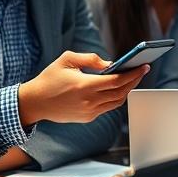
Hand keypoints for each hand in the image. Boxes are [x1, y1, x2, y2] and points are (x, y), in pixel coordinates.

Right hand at [17, 51, 147, 125]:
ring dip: (126, 90)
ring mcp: (89, 112)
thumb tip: (111, 64)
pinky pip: (107, 108)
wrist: (34, 102)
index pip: (117, 81)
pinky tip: (117, 89)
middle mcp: (89, 101)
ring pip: (116, 102)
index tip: (143, 66)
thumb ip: (91, 59)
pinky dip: (115, 98)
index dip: (133, 73)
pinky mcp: (87, 118)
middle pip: (121, 92)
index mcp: (85, 85)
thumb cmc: (50, 78)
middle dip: (134, 81)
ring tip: (131, 79)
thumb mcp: (67, 60)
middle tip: (141, 70)